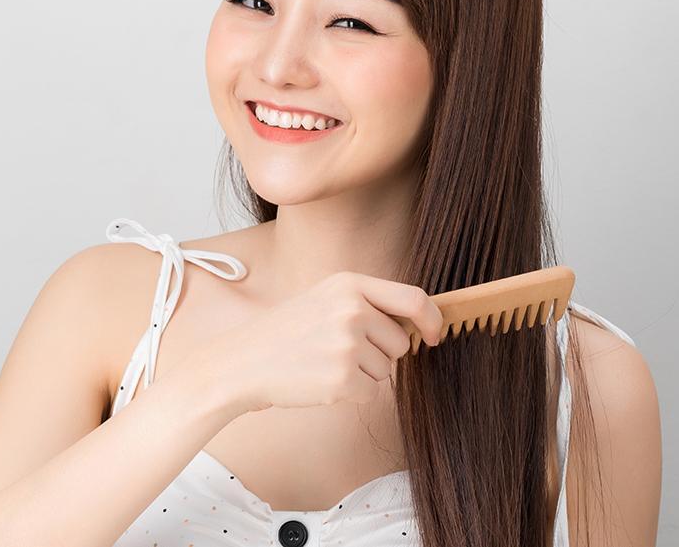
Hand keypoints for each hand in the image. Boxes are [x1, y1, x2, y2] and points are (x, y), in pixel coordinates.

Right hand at [190, 271, 443, 414]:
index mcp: (350, 284)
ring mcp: (348, 345)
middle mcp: (352, 310)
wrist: (244, 362)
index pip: (413, 299)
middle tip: (339, 350)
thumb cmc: (287, 332)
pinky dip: (352, 393)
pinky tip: (322, 382)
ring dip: (363, 374)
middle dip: (380, 352)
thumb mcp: (325, 298)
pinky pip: (371, 392)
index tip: (434, 335)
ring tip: (325, 363)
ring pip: (387, 370)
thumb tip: (417, 324)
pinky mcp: (343, 380)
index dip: (431, 319)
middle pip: (400, 342)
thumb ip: (368, 303)